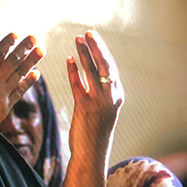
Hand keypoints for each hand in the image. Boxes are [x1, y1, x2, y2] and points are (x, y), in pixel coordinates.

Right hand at [0, 34, 43, 186]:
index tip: (16, 34)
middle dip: (24, 48)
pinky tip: (36, 74)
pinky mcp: (3, 111)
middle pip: (11, 63)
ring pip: (18, 76)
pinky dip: (27, 83)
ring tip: (41, 50)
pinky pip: (18, 93)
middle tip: (35, 37)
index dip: (7, 44)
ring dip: (31, 62)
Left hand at [66, 31, 123, 162]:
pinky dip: (74, 71)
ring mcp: (99, 102)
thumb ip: (99, 92)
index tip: (94, 38)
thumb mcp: (103, 110)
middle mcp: (111, 97)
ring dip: (84, 54)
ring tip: (78, 40)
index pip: (110, 68)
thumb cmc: (95, 132)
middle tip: (87, 33)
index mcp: (117, 95)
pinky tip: (69, 59)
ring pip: (92, 72)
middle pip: (104, 65)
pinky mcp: (85, 108)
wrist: (92, 154)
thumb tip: (89, 74)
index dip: (102, 51)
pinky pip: (78, 85)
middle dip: (96, 47)